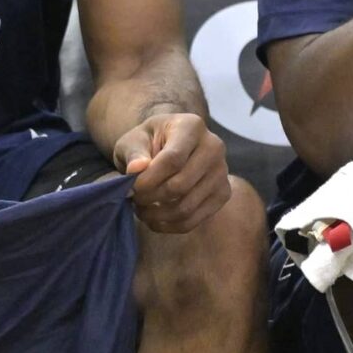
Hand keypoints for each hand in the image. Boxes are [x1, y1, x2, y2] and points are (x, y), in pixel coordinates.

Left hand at [113, 113, 231, 232]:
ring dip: (157, 215)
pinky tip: (154, 218)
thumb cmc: (148, 142)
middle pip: (181, 185)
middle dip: (151, 198)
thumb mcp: (133, 140)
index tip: (130, 188)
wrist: (169, 146)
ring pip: (187, 206)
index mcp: (191, 126)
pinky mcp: (222, 194)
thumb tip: (136, 170)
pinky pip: (194, 220)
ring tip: (141, 209)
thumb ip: (133, 153)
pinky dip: (169, 225)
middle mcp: (213, 147)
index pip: (173, 159)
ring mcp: (222, 172)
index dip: (149, 179)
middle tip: (133, 199)